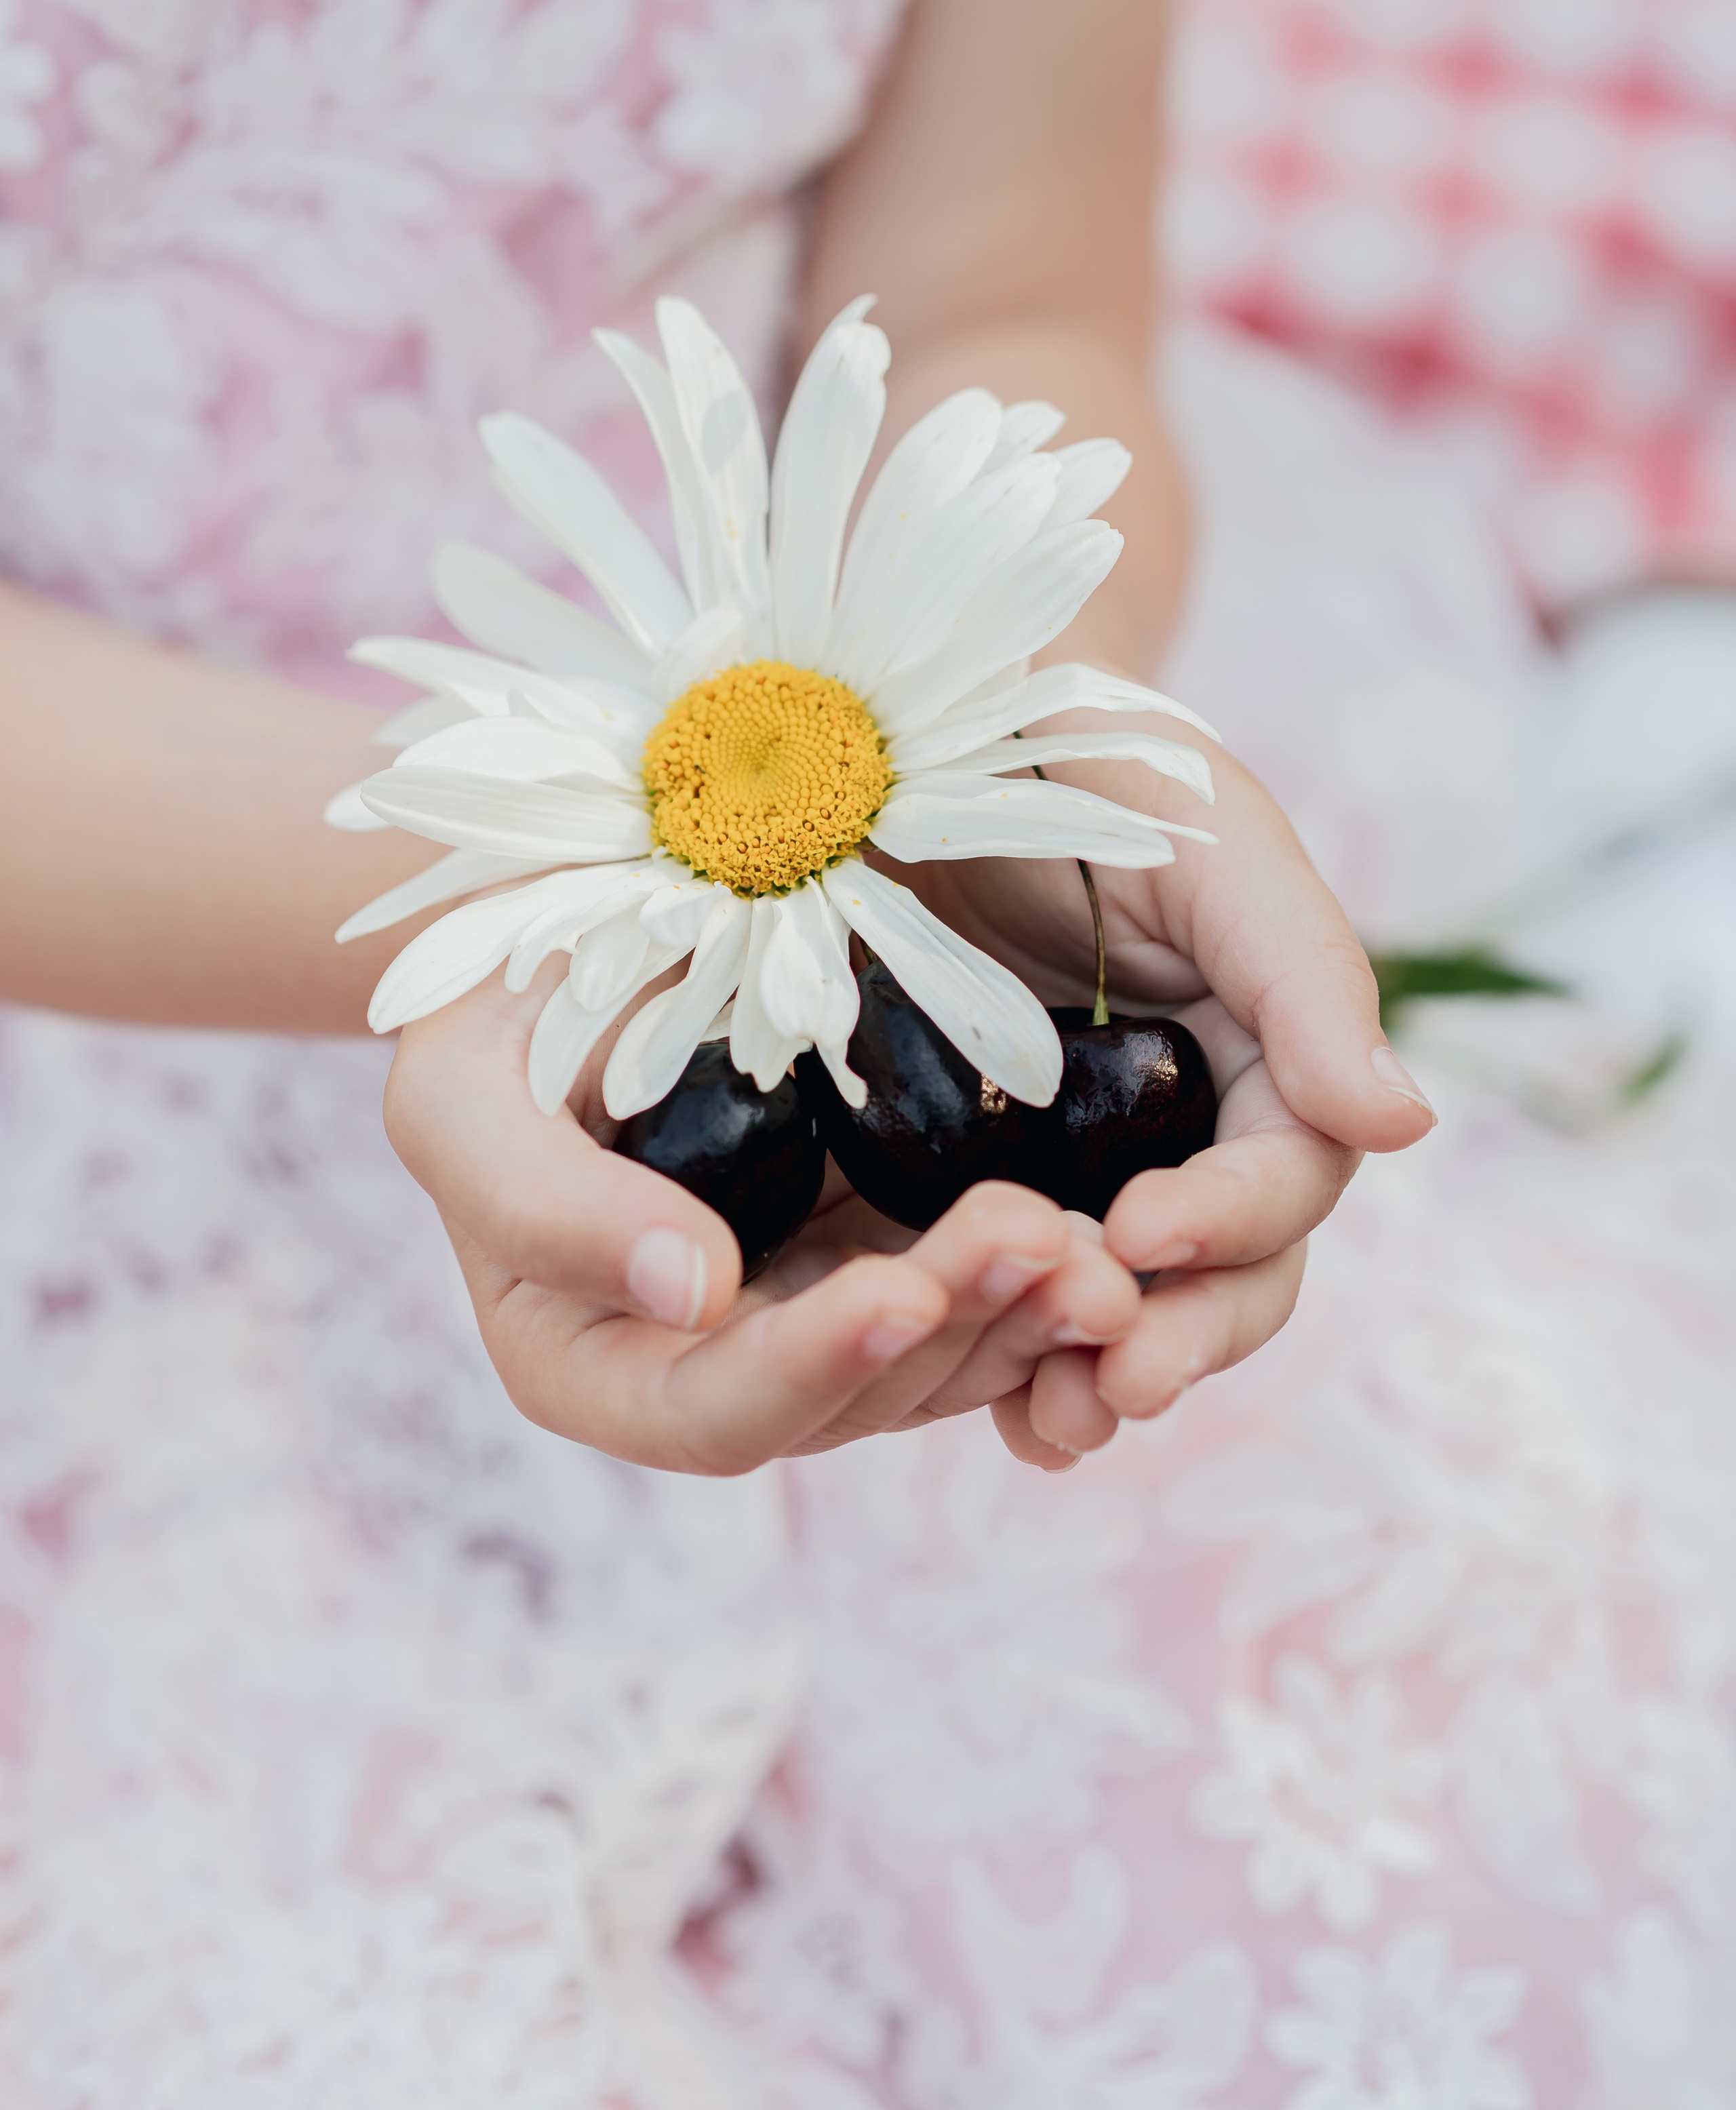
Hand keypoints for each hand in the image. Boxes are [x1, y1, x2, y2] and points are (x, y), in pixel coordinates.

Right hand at [384, 966, 1142, 1474]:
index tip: (896, 1291)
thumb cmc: (488, 1003)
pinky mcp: (889, 1233)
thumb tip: (693, 1296)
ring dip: (1023, 1315)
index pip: (710, 1414)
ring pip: (939, 1358)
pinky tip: (1114, 1224)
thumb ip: (539, 1204)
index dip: (808, 1368)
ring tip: (1099, 1245)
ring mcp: (811, 1302)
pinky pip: (983, 1291)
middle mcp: (713, 1358)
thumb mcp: (460, 1089)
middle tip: (1041, 1239)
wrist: (561, 909)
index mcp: (592, 1357)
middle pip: (851, 1398)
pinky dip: (1047, 1274)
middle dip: (951, 1327)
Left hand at [906, 733, 1436, 1469]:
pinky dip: (1013, 1358)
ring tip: (1054, 1427)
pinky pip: (1017, 1287)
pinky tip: (990, 1412)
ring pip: (1132, 1306)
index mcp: (1267, 1058)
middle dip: (1182, 1335)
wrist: (947, 728)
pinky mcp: (981, 1176)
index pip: (1284, 1174)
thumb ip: (1307, 980)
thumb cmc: (1104, 763)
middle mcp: (1191, 1130)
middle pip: (1227, 1275)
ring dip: (1101, 1373)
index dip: (1230, 1218)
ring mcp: (1089, 1162)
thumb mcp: (1215, 846)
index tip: (1146, 1233)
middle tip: (1113, 1381)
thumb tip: (1404, 1123)